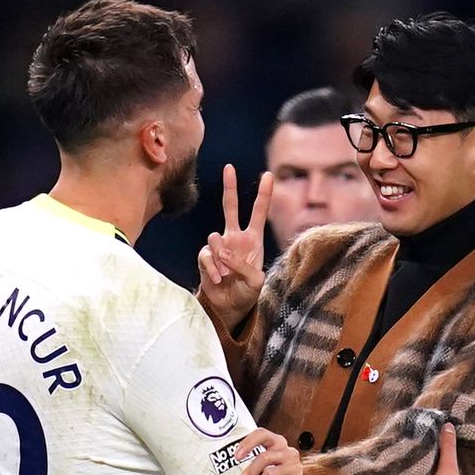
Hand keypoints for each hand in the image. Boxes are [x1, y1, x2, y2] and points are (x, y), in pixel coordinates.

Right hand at [198, 165, 272, 331]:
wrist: (229, 307)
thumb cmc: (247, 293)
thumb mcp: (255, 281)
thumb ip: (243, 265)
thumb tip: (224, 252)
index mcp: (253, 240)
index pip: (259, 212)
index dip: (264, 194)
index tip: (268, 175)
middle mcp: (235, 238)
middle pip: (230, 207)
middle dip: (229, 187)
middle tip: (229, 167)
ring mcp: (219, 247)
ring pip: (214, 237)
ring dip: (221, 257)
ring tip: (226, 274)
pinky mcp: (205, 258)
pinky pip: (206, 256)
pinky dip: (213, 269)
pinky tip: (218, 280)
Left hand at [234, 428, 306, 474]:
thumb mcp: (264, 466)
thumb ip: (251, 462)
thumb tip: (227, 471)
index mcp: (277, 443)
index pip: (262, 434)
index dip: (248, 443)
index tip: (236, 456)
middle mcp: (288, 452)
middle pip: (264, 457)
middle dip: (249, 473)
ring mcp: (295, 467)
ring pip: (270, 474)